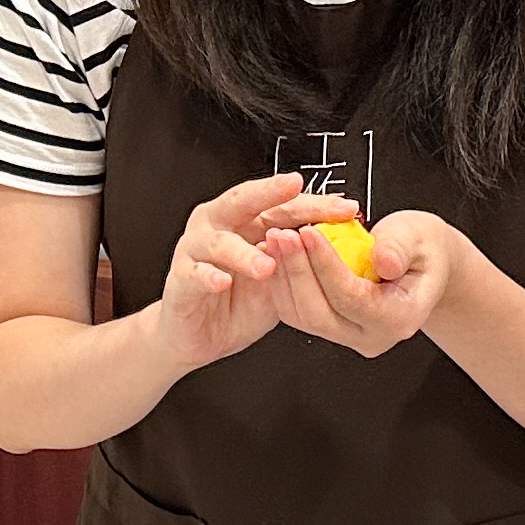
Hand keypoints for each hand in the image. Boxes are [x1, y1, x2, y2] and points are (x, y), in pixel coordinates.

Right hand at [147, 173, 348, 372]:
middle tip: (294, 188)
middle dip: (270, 193)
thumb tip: (341, 248)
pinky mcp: (180, 281)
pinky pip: (194, 275)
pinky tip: (223, 281)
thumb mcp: (278, 279)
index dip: (313, 204)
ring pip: (218, 241)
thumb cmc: (237, 302)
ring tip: (268, 265)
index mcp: (244, 221)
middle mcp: (217, 226)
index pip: (281, 205)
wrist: (198, 336)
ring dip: (244, 251)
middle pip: (243, 202)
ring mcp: (194, 251)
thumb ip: (296, 260)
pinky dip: (209, 277)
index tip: (344, 208)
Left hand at [268, 209, 458, 355]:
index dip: (326, 264)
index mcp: (400, 317)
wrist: (422, 264)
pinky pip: (298, 312)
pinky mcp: (332, 327)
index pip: (352, 297)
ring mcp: (350, 336)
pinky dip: (284, 283)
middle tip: (282, 234)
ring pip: (303, 317)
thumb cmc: (423, 249)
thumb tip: (383, 260)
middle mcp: (373, 336)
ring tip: (275, 239)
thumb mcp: (419, 237)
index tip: (308, 232)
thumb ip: (400, 247)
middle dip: (297, 271)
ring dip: (284, 276)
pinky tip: (277, 254)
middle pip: (320, 314)